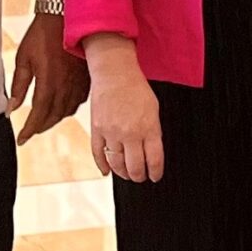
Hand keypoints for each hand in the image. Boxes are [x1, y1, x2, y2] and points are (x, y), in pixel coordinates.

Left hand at [8, 12, 87, 144]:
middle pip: (53, 116)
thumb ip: (18, 86)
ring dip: (55, 119)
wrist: (64, 15)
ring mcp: (79, 82)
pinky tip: (63, 105)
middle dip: (41, 126)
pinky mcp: (87, 77)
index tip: (22, 139)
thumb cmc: (42, 33)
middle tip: (31, 131)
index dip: (29, 130)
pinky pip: (80, 100)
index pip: (38, 115)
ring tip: (45, 120)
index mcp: (48, 82)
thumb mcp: (23, 58)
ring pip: (68, 111)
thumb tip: (11, 108)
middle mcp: (66, 86)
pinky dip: (69, 108)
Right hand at [88, 60, 164, 181]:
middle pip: (135, 167)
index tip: (154, 177)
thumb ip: (153, 132)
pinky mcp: (96, 129)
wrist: (114, 73)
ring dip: (123, 173)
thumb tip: (151, 154)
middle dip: (139, 176)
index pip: (154, 160)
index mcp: (149, 127)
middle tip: (140, 177)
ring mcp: (111, 132)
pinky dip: (103, 166)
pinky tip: (107, 171)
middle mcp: (130, 133)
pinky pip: (98, 154)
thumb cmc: (136, 88)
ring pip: (117, 164)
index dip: (155, 173)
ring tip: (127, 174)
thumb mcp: (154, 110)